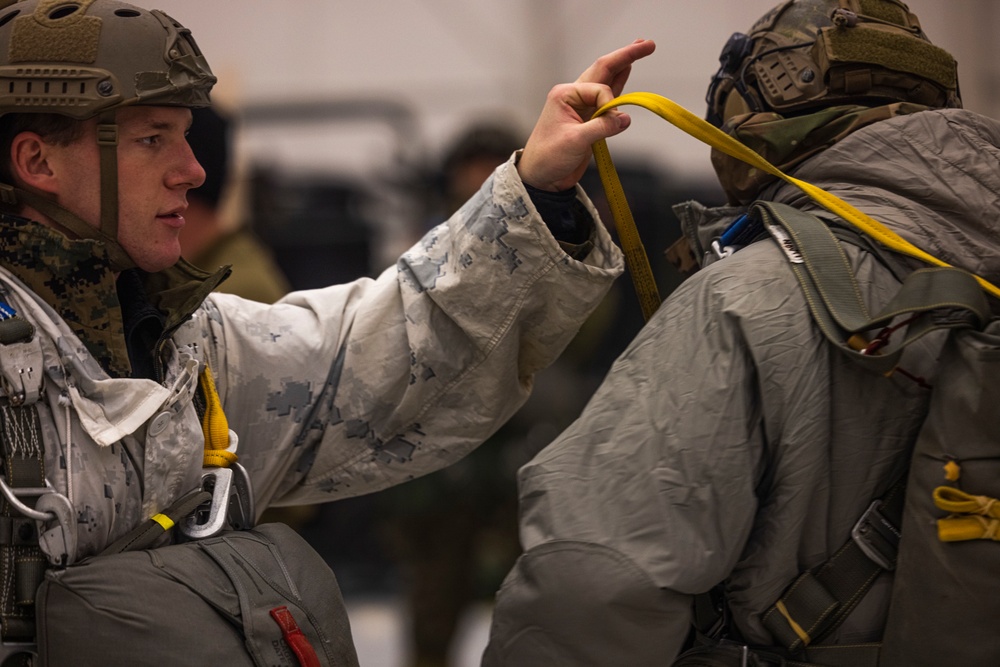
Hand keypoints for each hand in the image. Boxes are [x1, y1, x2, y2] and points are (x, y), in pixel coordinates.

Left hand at [517, 39, 655, 191]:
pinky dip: (619, 84)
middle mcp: (573, 95)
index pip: (598, 89)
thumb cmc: (548, 157)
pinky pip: (607, 97)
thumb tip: (625, 118)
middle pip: (603, 71)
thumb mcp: (574, 141)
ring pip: (606, 81)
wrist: (541, 177)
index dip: (610, 104)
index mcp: (564, 94)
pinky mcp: (590, 119)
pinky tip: (627, 70)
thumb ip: (600, 128)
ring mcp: (581, 106)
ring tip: (641, 48)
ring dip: (623, 65)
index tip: (611, 124)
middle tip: (647, 44)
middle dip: (625, 57)